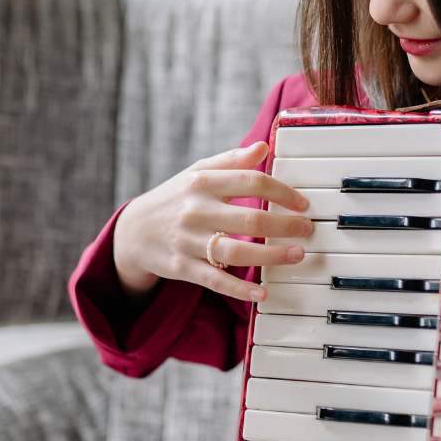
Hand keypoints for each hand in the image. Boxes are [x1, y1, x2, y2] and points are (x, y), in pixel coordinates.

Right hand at [112, 141, 312, 302]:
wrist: (133, 231)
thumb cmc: (175, 199)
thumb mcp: (198, 173)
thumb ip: (232, 160)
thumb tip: (264, 146)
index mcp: (202, 182)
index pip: (251, 182)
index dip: (282, 192)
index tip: (301, 203)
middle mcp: (196, 211)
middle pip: (249, 220)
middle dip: (284, 226)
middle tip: (307, 230)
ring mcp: (188, 241)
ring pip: (236, 253)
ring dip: (271, 256)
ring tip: (296, 254)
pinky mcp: (183, 268)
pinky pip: (215, 281)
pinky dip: (239, 290)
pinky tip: (262, 293)